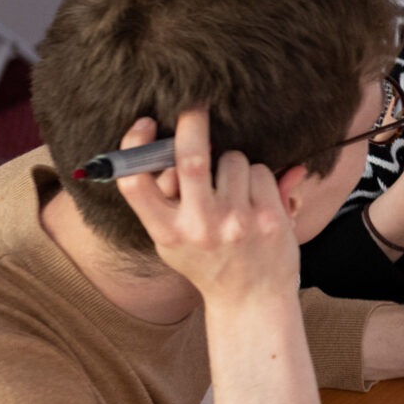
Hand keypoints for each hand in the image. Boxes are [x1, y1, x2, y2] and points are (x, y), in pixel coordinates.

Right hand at [114, 110, 301, 309]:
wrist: (252, 300)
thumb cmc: (207, 263)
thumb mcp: (172, 240)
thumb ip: (163, 199)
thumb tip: (157, 143)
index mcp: (166, 232)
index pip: (136, 183)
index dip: (134, 146)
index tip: (145, 123)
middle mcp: (200, 227)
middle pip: (190, 157)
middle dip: (193, 122)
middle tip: (195, 104)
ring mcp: (237, 222)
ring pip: (233, 159)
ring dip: (232, 161)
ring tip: (233, 187)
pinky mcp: (270, 218)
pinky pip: (261, 171)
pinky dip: (257, 175)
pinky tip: (255, 197)